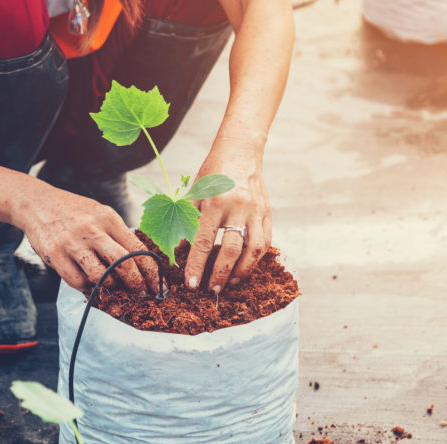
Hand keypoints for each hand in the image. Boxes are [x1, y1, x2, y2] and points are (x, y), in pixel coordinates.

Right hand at [22, 184, 160, 293]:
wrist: (37, 203)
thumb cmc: (74, 212)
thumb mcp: (100, 213)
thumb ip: (118, 234)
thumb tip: (140, 264)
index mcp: (108, 217)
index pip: (137, 248)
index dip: (151, 271)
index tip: (158, 285)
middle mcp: (92, 229)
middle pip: (123, 264)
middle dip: (136, 283)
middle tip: (140, 292)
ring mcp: (72, 242)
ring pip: (100, 276)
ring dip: (111, 286)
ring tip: (112, 285)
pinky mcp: (55, 255)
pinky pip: (77, 281)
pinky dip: (87, 287)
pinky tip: (90, 283)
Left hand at [184, 138, 271, 292]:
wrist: (240, 151)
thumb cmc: (213, 174)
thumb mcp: (194, 194)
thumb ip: (188, 221)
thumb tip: (179, 250)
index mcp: (215, 202)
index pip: (204, 241)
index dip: (197, 265)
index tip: (192, 283)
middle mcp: (238, 207)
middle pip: (231, 249)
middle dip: (221, 274)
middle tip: (212, 289)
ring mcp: (256, 211)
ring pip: (253, 250)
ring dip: (242, 271)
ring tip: (231, 283)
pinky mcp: (267, 213)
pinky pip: (265, 242)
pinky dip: (256, 259)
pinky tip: (245, 267)